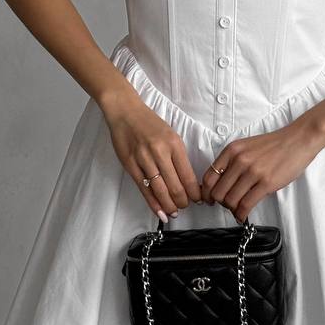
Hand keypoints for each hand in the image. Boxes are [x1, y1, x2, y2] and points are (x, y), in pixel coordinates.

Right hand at [102, 93, 201, 220]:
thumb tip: (188, 181)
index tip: (198, 200)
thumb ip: (178, 157)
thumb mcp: (171, 135)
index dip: (195, 192)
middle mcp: (160, 152)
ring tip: (174, 212)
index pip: (188, 175)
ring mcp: (144, 159)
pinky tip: (160, 212)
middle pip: (175, 186)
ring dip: (169, 205)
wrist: (126, 112)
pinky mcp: (130, 165)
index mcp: (174, 144)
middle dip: (183, 201)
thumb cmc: (150, 124)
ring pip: (160, 190)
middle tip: (185, 206)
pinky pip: (144, 189)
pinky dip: (153, 203)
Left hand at [200, 118, 324, 222]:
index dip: (206, 193)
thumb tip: (221, 184)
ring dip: (232, 209)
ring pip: (230, 200)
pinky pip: (246, 205)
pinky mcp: (266, 183)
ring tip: (238, 209)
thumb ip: (232, 162)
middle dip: (221, 203)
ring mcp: (253, 172)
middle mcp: (239, 160)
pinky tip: (243, 215)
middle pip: (218, 192)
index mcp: (232, 150)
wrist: (298, 140)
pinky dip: (241, 214)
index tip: (210, 200)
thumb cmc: (274, 145)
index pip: (209, 177)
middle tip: (228, 205)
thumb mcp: (247, 146)